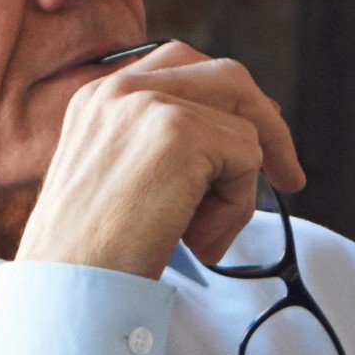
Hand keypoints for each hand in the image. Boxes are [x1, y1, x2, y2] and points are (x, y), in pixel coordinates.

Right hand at [10, 43, 307, 277]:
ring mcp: (149, 104)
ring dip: (236, 190)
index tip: (254, 141)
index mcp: (98, 96)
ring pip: (242, 126)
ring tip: (196, 236)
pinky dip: (234, 208)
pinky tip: (194, 240)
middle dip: (266, 123)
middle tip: (288, 175)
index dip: (228, 100)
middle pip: (226, 75)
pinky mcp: (179, 131)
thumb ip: (155, 149)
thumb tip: (234, 139)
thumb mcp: (115, 183)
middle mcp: (120, 88)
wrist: (65, 289)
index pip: (181, 65)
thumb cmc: (88, 257)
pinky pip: (246, 157)